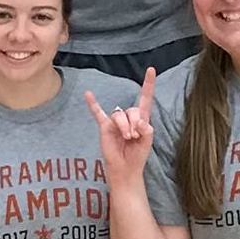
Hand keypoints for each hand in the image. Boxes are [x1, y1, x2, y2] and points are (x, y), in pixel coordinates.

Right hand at [85, 67, 155, 186]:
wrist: (125, 169)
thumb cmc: (137, 155)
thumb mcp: (148, 141)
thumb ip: (146, 128)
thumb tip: (137, 121)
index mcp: (142, 118)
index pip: (145, 98)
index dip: (148, 84)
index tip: (151, 69)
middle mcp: (129, 117)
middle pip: (133, 110)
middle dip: (135, 124)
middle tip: (134, 137)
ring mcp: (116, 121)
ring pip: (120, 114)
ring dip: (125, 126)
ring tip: (127, 138)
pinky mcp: (105, 127)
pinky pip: (98, 113)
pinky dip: (93, 104)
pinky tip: (88, 94)